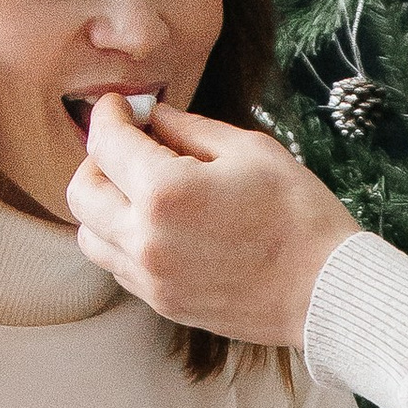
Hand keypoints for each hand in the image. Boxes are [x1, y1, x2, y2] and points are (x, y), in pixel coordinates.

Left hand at [67, 93, 358, 351]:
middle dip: (98, 159)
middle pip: (81, 190)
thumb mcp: (250, 150)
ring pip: (89, 234)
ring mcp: (150, 277)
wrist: (326, 291)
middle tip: (128, 146)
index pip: (105, 142)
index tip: (120, 106)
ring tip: (141, 190)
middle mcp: (145, 238)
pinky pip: (116, 264)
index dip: (109, 114)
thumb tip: (153, 118)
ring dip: (104, 204)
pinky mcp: (161, 302)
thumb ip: (189, 129)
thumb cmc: (299, 215)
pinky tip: (159, 224)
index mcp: (165, 191)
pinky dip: (122, 238)